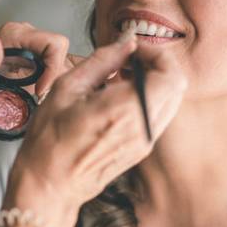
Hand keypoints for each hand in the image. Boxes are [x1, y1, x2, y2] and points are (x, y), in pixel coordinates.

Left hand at [0, 22, 77, 125]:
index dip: (54, 68)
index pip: (54, 43)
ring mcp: (32, 48)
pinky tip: (40, 98)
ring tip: (37, 100)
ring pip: (63, 61)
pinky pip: (58, 68)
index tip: (39, 92)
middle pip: (61, 52)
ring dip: (57, 81)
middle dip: (57, 76)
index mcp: (13, 34)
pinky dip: (56, 83)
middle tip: (38, 98)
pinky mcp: (36, 60)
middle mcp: (26, 36)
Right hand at [4, 36, 187, 226]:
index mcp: (124, 109)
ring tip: (121, 77)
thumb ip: (102, 60)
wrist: (50, 184)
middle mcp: (142, 127)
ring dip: (154, 81)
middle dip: (157, 64)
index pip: (169, 73)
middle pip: (176, 85)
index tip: (132, 49)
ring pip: (171, 100)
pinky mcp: (141, 149)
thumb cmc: (50, 139)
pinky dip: (148, 98)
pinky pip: (159, 115)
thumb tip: (126, 42)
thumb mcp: (67, 88)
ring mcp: (145, 141)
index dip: (155, 53)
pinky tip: (120, 97)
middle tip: (128, 59)